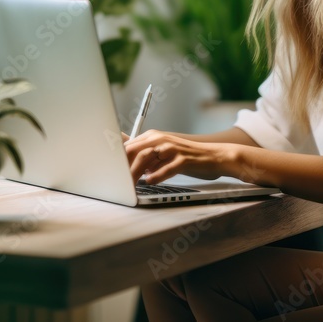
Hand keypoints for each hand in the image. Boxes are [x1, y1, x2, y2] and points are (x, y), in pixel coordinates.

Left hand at [123, 129, 237, 185]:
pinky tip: (150, 182)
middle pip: (134, 150)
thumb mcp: (163, 152)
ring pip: (147, 158)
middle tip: (115, 180)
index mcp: (153, 136)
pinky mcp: (183, 159)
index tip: (108, 170)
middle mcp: (160, 139)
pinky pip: (167, 168)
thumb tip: (124, 158)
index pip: (128, 145)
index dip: (117, 159)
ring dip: (135, 172)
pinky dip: (157, 176)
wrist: (214, 156)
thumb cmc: (185, 156)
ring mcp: (172, 149)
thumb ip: (145, 153)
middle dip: (122, 166)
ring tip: (129, 185)